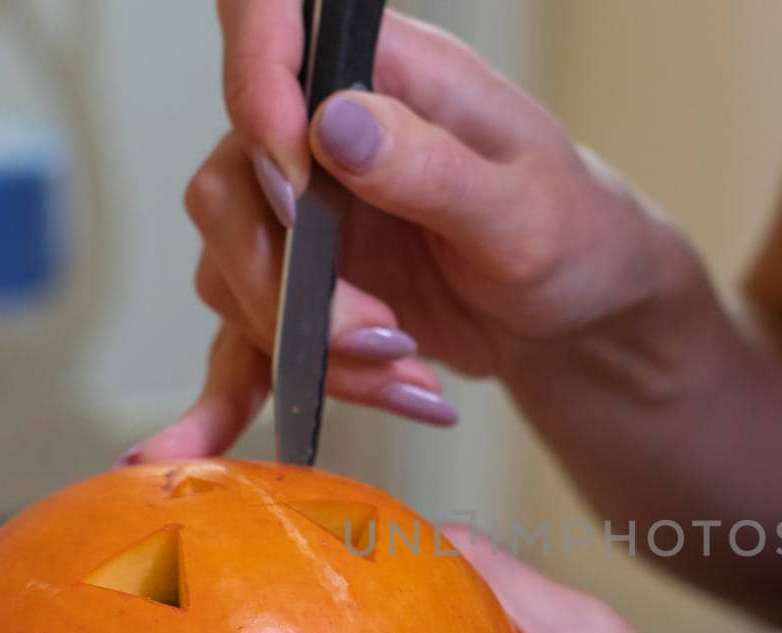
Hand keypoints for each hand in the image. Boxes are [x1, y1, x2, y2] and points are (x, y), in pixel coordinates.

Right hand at [132, 7, 673, 462]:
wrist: (579, 314)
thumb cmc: (575, 236)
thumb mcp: (524, 206)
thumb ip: (433, 166)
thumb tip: (334, 124)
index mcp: (383, 73)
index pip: (268, 29)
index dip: (255, 96)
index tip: (297, 190)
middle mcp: (322, 135)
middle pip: (233, 192)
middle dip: (296, 288)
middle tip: (386, 337)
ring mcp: (303, 217)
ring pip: (239, 280)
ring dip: (314, 351)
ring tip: (410, 379)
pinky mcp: (300, 293)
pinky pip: (240, 341)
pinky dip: (229, 395)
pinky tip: (203, 443)